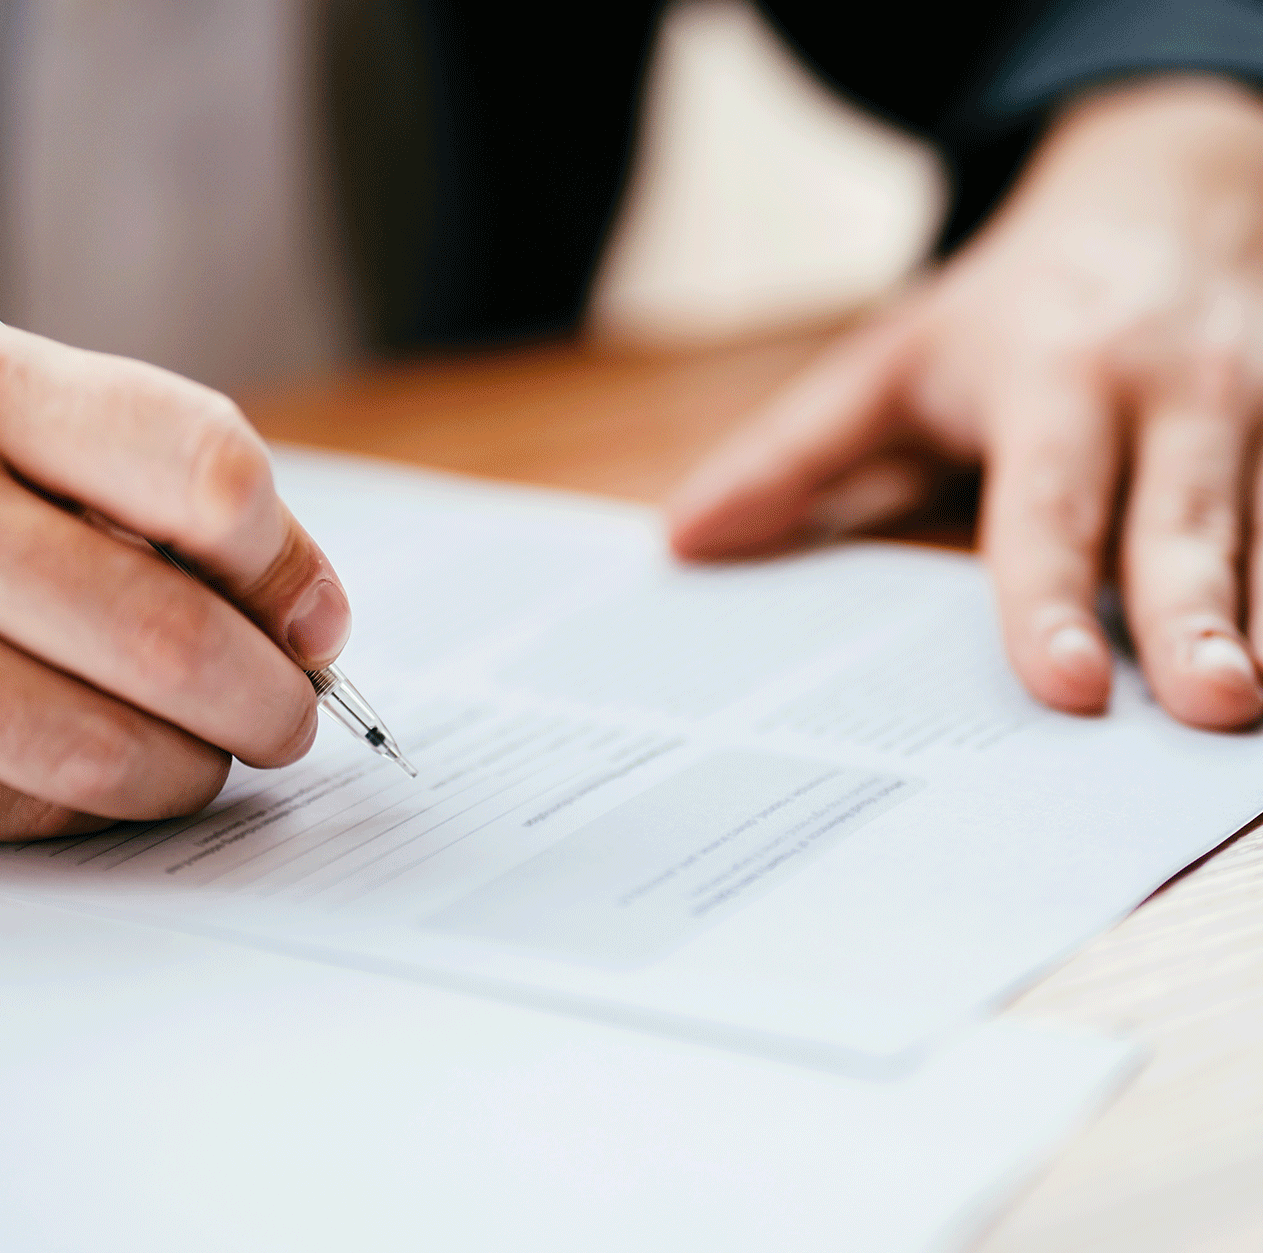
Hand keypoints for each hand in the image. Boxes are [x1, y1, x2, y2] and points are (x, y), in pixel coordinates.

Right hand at [0, 322, 349, 845]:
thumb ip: (129, 482)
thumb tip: (296, 603)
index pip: (207, 468)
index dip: (288, 563)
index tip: (311, 619)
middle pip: (174, 633)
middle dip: (269, 701)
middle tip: (286, 717)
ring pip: (110, 746)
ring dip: (193, 770)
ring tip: (203, 755)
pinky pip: (29, 803)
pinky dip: (98, 805)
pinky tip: (102, 776)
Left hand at [669, 77, 1262, 729]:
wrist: (1167, 195)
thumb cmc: (1009, 311)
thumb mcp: (890, 362)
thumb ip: (794, 454)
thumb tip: (683, 541)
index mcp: (1052, 381)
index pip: (1047, 506)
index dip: (1052, 594)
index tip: (1064, 682)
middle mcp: (1169, 393)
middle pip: (1184, 517)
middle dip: (1197, 616)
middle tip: (1210, 709)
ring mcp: (1259, 408)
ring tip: (1256, 717)